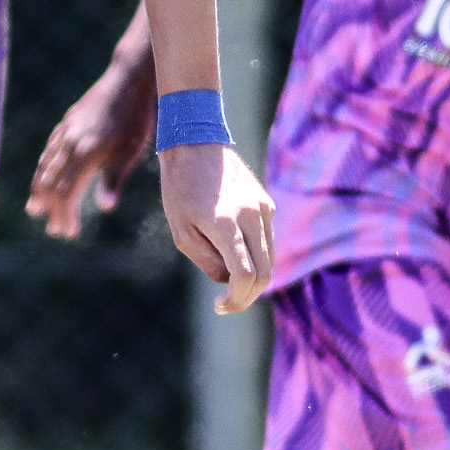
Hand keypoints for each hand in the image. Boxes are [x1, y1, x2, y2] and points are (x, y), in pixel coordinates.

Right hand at [27, 59, 155, 237]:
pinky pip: (49, 150)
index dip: (64, 215)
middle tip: (54, 231)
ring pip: (45, 166)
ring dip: (40, 192)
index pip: (66, 193)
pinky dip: (43, 168)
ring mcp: (66, 132)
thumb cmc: (135, 118)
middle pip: (50, 183)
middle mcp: (69, 144)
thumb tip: (105, 208)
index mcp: (84, 154)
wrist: (128, 78)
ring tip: (35, 209)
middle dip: (51, 210)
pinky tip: (43, 175)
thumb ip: (114, 180)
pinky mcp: (68, 122)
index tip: (68, 233)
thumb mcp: (130, 152)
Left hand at [156, 144, 275, 313]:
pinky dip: (254, 253)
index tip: (220, 306)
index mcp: (226, 224)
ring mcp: (264, 208)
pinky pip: (266, 239)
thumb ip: (207, 261)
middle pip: (265, 273)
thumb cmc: (179, 188)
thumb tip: (229, 281)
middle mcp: (252, 216)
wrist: (195, 143)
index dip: (236, 300)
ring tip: (226, 278)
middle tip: (227, 303)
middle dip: (248, 295)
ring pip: (269, 257)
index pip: (245, 276)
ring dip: (252, 276)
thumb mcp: (181, 232)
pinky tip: (231, 248)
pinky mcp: (267, 203)